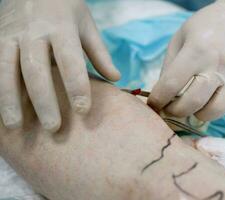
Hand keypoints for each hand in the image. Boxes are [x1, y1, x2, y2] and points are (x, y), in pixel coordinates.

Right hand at [0, 0, 119, 130]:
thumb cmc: (66, 8)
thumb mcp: (86, 25)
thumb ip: (99, 53)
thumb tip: (116, 79)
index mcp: (61, 27)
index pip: (70, 60)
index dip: (76, 85)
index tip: (83, 110)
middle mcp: (33, 32)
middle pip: (37, 69)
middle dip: (44, 100)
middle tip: (54, 128)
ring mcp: (11, 35)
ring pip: (7, 69)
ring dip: (10, 99)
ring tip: (16, 127)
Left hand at [148, 0, 224, 120]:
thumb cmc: (203, 28)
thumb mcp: (179, 39)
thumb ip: (170, 68)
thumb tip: (162, 97)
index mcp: (198, 50)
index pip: (172, 84)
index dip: (158, 99)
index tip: (154, 104)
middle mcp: (219, 65)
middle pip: (193, 102)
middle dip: (175, 111)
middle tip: (169, 108)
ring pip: (214, 111)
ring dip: (197, 114)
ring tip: (191, 106)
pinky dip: (216, 110)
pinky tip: (209, 99)